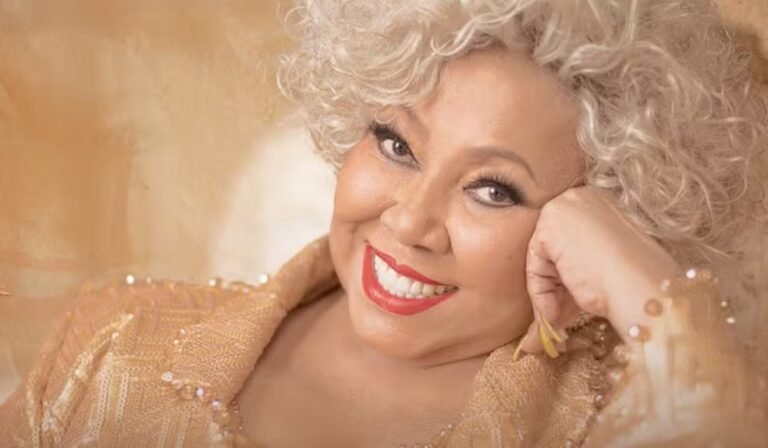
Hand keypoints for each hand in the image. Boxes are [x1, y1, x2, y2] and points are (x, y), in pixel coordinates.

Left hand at [519, 187, 679, 354]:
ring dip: (547, 291)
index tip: (566, 301)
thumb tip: (555, 287)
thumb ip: (578, 264)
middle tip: (557, 313)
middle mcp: (577, 197)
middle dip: (554, 283)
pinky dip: (541, 292)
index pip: (567, 238)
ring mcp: (562, 208)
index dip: (565, 274)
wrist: (643, 288)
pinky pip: (535, 265)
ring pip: (542, 257)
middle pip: (551, 246)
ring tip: (559, 317)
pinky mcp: (548, 227)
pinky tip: (555, 312)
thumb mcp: (603, 264)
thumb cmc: (634, 280)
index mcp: (596, 202)